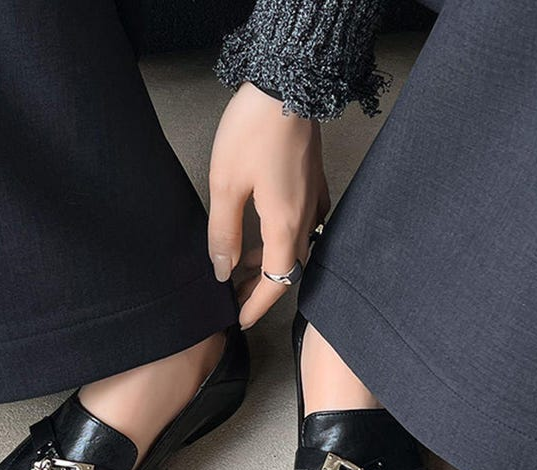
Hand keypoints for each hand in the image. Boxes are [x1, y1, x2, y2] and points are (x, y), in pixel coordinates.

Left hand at [208, 82, 329, 328]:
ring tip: (242, 269)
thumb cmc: (254, 131)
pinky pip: (302, 224)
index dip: (257, 305)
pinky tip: (266, 235)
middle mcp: (306, 217)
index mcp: (286, 224)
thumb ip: (223, 233)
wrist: (288, 82)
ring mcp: (313, 199)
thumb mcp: (226, 185)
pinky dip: (282, 240)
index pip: (276, 282)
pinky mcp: (312, 182)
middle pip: (287, 269)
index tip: (240, 320)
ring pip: (294, 247)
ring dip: (270, 264)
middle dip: (262, 288)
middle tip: (235, 297)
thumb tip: (222, 270)